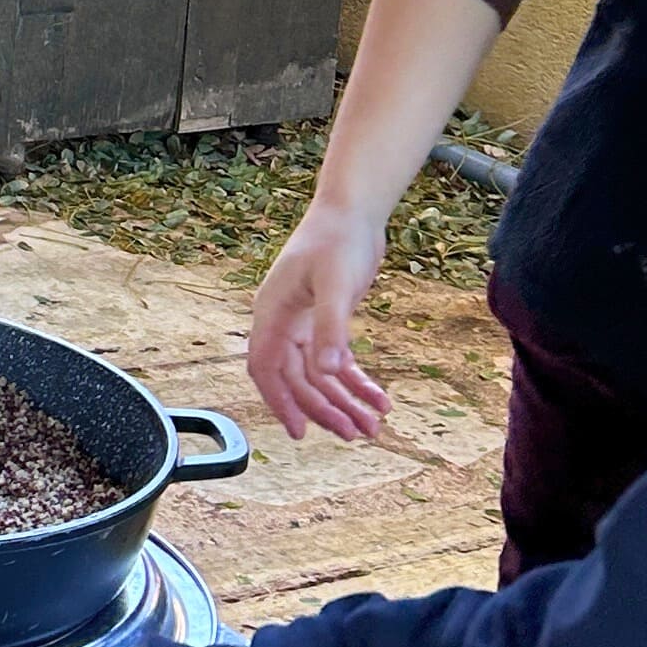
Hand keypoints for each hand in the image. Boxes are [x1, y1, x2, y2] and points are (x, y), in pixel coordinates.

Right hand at [247, 197, 392, 441]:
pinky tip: (379, 397)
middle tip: (355, 434)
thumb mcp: (336, 284)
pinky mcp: (326, 320)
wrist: (354, 211)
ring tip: (373, 426)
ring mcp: (304, 323)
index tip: (300, 432)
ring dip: (345, 401)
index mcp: (272, 314)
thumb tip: (329, 372)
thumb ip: (331, 328)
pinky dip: (357, 381)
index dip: (280, 402)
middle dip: (326, 408)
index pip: (266, 369)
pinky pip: (336, 360)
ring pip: (319, 374)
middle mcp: (283, 322)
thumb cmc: (338, 240)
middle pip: (298, 378)